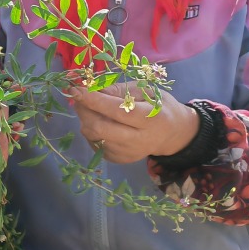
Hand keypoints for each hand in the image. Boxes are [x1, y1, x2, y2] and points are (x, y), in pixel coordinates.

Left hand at [68, 81, 198, 164]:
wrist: (172, 134)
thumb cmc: (158, 106)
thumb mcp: (146, 90)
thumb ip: (119, 90)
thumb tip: (92, 89)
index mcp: (150, 119)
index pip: (117, 111)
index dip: (94, 100)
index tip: (76, 89)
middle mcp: (139, 140)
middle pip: (100, 128)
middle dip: (84, 111)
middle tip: (80, 98)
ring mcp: (128, 153)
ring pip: (94, 137)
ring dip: (85, 120)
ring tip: (92, 109)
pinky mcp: (119, 159)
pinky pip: (95, 144)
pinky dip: (91, 131)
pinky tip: (100, 122)